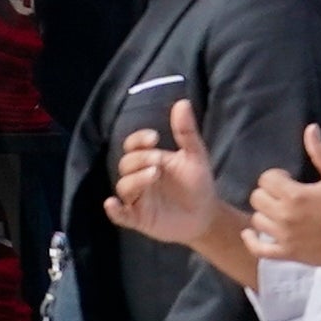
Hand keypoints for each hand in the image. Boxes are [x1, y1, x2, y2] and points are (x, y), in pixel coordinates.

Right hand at [107, 94, 237, 256]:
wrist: (208, 217)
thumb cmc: (199, 185)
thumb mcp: (196, 157)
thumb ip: (186, 132)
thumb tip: (183, 102)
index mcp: (149, 160)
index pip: (132, 146)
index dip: (138, 140)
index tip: (154, 138)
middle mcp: (138, 177)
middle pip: (126, 164)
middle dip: (139, 160)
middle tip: (158, 163)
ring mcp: (137, 199)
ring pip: (124, 186)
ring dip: (134, 180)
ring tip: (153, 175)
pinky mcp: (138, 219)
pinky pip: (120, 214)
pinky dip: (114, 210)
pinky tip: (112, 204)